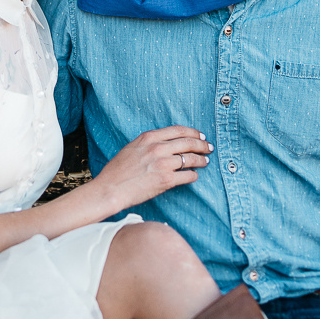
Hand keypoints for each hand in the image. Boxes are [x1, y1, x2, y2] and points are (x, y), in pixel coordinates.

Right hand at [94, 126, 212, 206]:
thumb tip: (166, 144)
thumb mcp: (131, 148)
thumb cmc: (117, 170)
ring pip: (191, 159)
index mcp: (149, 137)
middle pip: (188, 143)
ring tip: (205, 162)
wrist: (111, 188)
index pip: (179, 130)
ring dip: (201, 160)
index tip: (200, 136)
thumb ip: (149, 143)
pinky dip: (193, 175)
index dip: (193, 133)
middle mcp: (157, 148)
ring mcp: (163, 164)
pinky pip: (188, 175)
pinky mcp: (167, 180)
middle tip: (208, 148)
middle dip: (202, 145)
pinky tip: (194, 176)